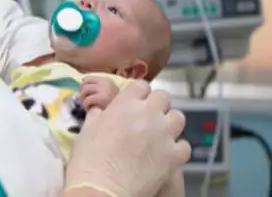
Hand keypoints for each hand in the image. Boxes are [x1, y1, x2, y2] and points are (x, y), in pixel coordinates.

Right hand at [65, 81, 190, 196]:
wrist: (103, 188)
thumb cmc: (89, 159)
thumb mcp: (87, 129)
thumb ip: (98, 115)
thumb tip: (100, 111)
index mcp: (125, 103)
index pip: (141, 85)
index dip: (138, 94)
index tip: (134, 103)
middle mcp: (148, 113)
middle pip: (163, 97)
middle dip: (156, 106)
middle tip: (147, 119)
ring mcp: (164, 134)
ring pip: (178, 118)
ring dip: (170, 124)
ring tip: (160, 135)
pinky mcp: (174, 156)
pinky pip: (184, 146)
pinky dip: (176, 149)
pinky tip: (166, 156)